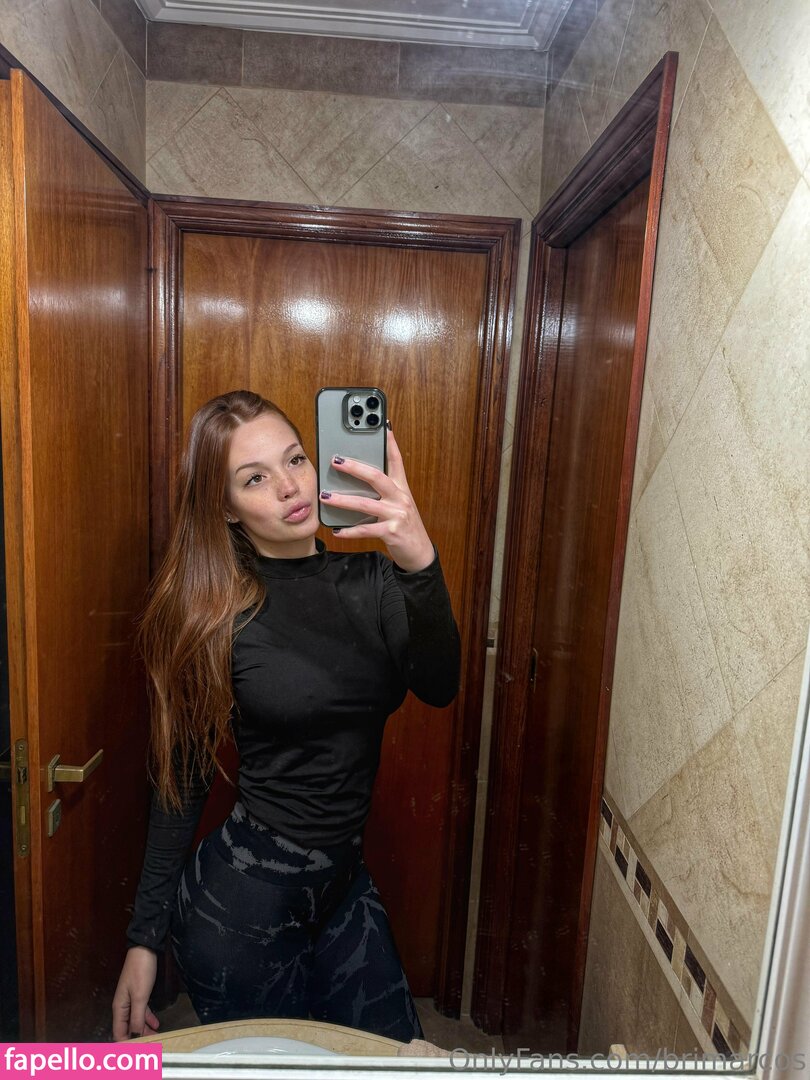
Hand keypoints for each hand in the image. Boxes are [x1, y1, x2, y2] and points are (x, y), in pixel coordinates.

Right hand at [111, 946, 159, 1040]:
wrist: (144, 950)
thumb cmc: (140, 972)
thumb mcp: (140, 996)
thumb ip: (137, 1017)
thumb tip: (134, 1036)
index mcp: (119, 1008)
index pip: (119, 1033)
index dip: (126, 1043)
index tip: (137, 1052)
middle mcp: (123, 1006)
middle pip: (127, 1028)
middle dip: (136, 1038)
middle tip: (150, 1047)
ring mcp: (131, 1000)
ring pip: (136, 1021)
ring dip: (144, 1030)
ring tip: (156, 1038)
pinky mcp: (139, 994)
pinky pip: (142, 1011)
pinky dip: (148, 1019)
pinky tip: (156, 1024)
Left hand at [319, 427, 434, 572]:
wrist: (419, 552)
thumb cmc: (404, 525)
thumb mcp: (398, 504)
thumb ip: (383, 490)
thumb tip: (359, 477)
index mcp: (401, 487)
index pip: (396, 460)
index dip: (390, 442)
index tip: (382, 425)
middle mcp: (400, 497)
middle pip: (377, 476)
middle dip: (355, 467)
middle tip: (336, 460)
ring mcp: (397, 514)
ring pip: (366, 503)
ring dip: (343, 500)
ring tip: (326, 496)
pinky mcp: (392, 532)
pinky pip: (366, 529)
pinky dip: (350, 531)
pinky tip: (337, 530)